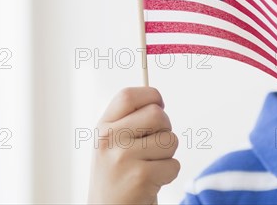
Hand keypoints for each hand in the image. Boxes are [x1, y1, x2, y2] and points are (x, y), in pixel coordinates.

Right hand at [88, 87, 180, 203]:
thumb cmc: (116, 177)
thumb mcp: (110, 145)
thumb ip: (127, 121)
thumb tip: (158, 102)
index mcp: (102, 128)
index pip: (128, 95)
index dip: (150, 95)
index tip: (159, 105)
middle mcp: (109, 139)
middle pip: (157, 114)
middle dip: (166, 128)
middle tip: (156, 144)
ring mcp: (124, 157)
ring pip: (170, 140)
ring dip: (168, 155)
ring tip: (150, 165)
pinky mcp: (141, 177)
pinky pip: (174, 165)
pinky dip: (169, 174)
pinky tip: (152, 181)